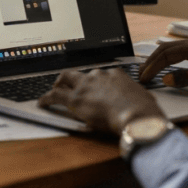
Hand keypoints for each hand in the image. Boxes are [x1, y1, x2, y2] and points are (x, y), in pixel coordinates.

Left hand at [37, 68, 164, 133]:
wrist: (136, 115)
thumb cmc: (144, 110)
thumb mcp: (145, 99)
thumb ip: (140, 98)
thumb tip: (145, 103)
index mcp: (116, 75)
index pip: (102, 75)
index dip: (96, 82)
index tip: (95, 87)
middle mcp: (99, 76)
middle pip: (80, 73)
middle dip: (72, 78)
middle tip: (67, 84)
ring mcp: (85, 86)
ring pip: (65, 79)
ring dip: (58, 85)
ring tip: (53, 91)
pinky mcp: (75, 99)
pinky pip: (55, 96)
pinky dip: (46, 99)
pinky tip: (42, 103)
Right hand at [140, 39, 187, 94]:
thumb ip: (187, 78)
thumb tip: (165, 79)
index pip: (167, 54)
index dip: (153, 66)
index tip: (144, 78)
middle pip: (168, 48)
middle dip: (152, 60)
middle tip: (141, 74)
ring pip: (175, 49)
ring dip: (161, 59)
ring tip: (150, 69)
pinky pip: (184, 52)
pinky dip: (172, 58)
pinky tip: (169, 64)